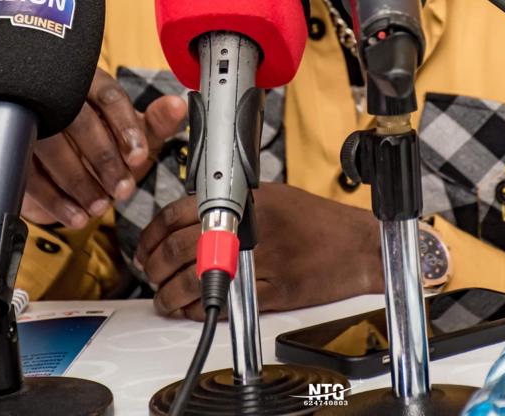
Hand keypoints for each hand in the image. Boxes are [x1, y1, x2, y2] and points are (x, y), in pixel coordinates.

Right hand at [22, 67, 187, 228]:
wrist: (69, 170)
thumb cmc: (107, 142)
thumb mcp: (136, 134)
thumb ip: (158, 122)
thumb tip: (179, 105)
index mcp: (92, 83)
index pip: (110, 97)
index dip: (126, 128)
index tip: (139, 157)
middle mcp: (61, 95)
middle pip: (80, 122)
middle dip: (104, 160)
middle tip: (123, 188)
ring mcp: (34, 120)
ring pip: (52, 147)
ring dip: (80, 182)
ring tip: (101, 205)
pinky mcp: (17, 149)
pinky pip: (31, 174)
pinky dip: (56, 200)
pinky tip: (78, 214)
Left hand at [136, 183, 382, 320]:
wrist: (357, 245)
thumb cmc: (318, 220)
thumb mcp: (271, 195)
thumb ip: (233, 204)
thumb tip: (191, 216)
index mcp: (247, 199)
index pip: (181, 212)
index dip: (154, 233)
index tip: (146, 247)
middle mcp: (251, 227)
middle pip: (183, 248)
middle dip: (157, 266)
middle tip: (151, 274)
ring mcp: (263, 260)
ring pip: (200, 280)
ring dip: (173, 294)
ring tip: (166, 298)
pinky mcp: (275, 290)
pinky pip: (229, 303)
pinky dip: (204, 309)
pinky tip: (195, 309)